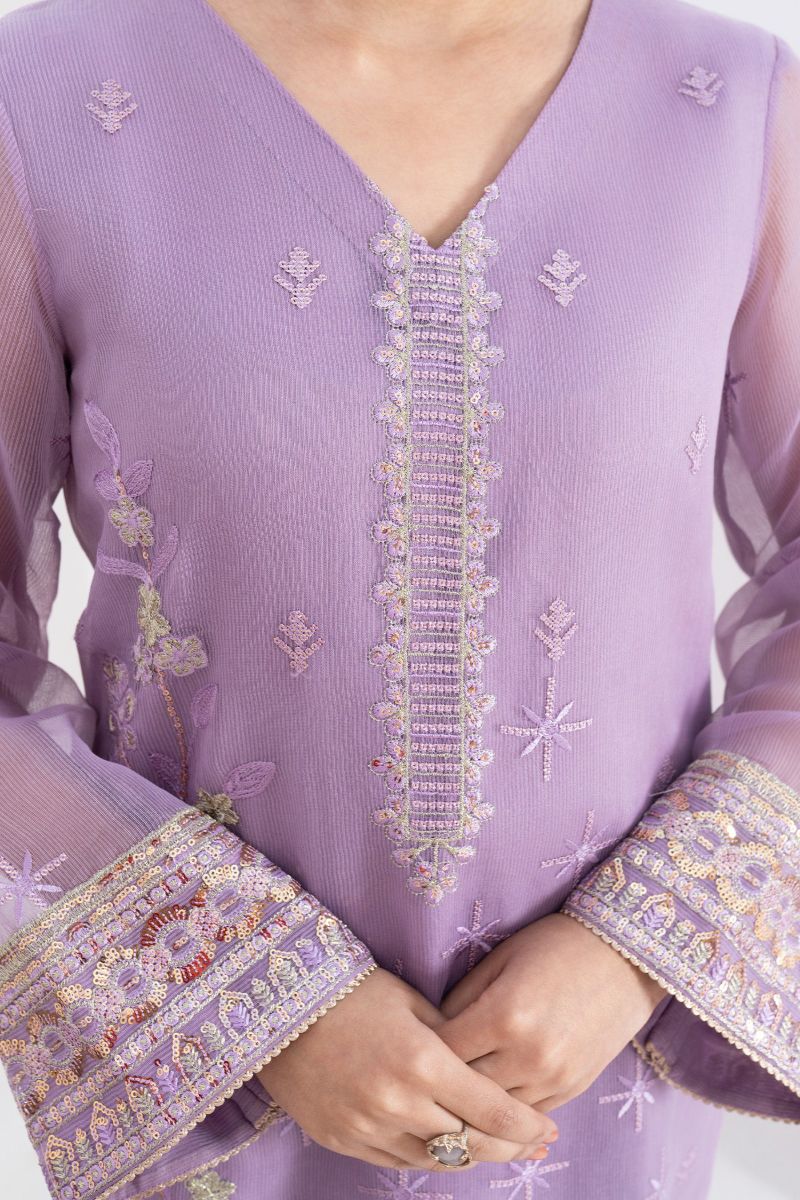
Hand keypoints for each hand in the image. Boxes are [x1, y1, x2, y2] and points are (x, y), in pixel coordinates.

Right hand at [257, 966, 558, 1170]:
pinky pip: (396, 1160)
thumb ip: (453, 1041)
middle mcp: (397, 1102)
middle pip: (468, 1144)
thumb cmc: (354, 990)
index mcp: (422, 1061)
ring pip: (433, 1160)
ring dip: (466, 1155)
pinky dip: (425, 1155)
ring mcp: (366, 1126)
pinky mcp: (341, 1139)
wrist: (280, 1003)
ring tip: (491, 1145)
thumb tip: (489, 1069)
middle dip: (506, 1148)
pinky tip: (443, 1143)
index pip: (490, 1110)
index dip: (525, 1126)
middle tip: (532, 1144)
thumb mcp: (413, 1004)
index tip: (549, 1130)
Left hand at [435, 912, 666, 1112]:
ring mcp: (553, 1077)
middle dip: (439, 1083)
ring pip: (493, 1111)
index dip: (421, 1050)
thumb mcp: (500, 959)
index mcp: (504, 1014)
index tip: (407, 1047)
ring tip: (448, 1090)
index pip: (443, 1051)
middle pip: (464, 1088)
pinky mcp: (571, 1089)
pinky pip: (524, 1114)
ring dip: (470, 1102)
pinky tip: (486, 1097)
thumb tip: (430, 1032)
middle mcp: (529, 1054)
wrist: (624, 956)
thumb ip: (461, 998)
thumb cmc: (554, 945)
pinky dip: (503, 1108)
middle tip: (419, 1076)